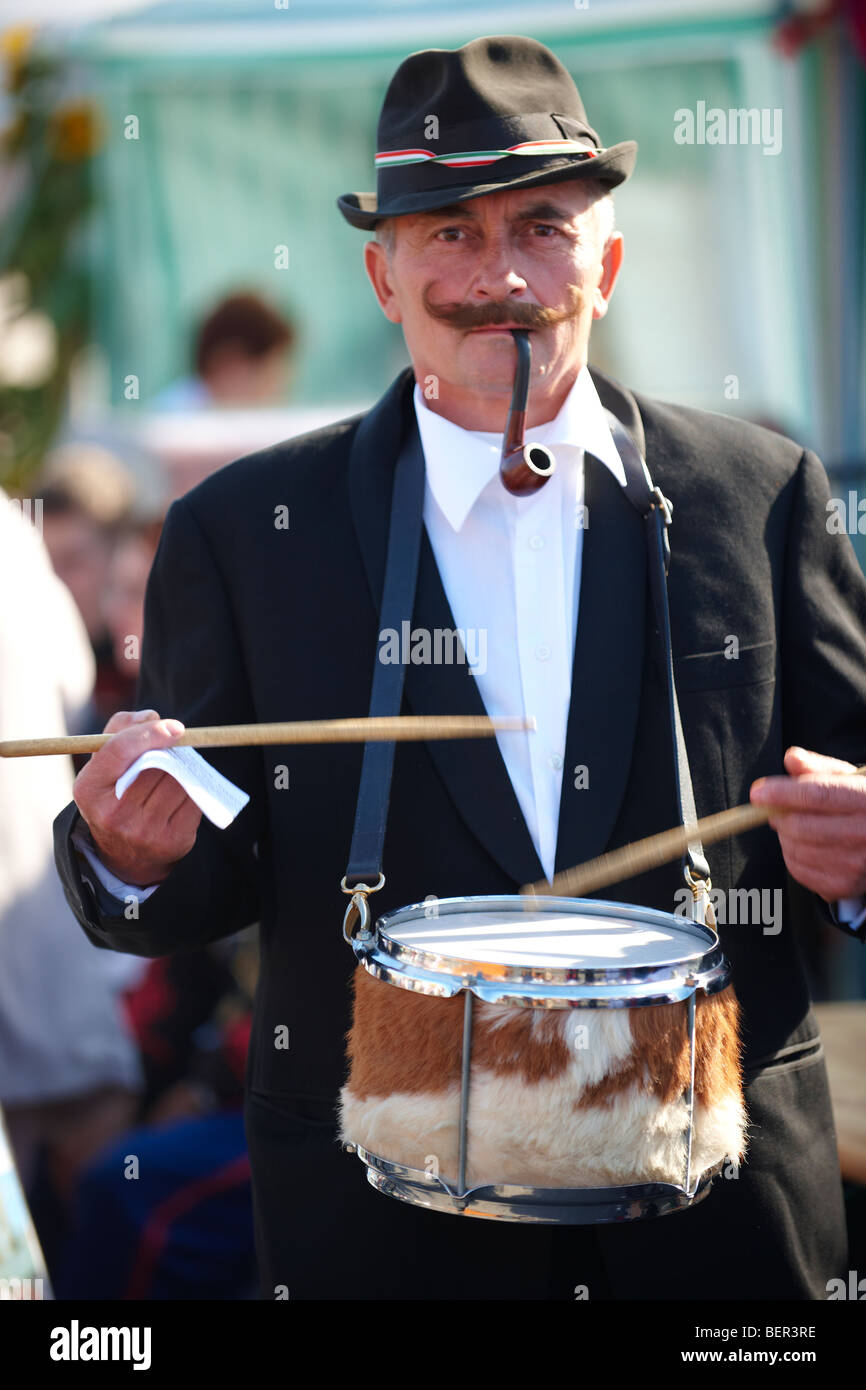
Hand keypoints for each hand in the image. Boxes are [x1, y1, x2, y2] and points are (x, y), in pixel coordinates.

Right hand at [72, 709, 202, 886]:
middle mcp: (113, 814)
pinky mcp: (173, 841)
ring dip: (185, 769)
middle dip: (171, 751)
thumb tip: (151, 717)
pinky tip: (184, 790)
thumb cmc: (115, 793)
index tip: (176, 727)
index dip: (150, 733)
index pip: (119, 750)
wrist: (125, 854)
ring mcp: (144, 832)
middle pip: (156, 764)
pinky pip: (194, 800)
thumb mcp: (104, 762)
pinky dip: (194, 789)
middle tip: (178, 746)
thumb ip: (121, 728)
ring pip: (179, 781)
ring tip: (178, 769)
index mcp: (88, 789)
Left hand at [750, 746, 865, 901]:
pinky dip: (791, 857)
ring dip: (784, 837)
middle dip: (779, 816)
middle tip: (777, 810)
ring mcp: (855, 864)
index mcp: (865, 799)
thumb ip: (819, 768)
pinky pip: (799, 871)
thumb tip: (792, 758)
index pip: (817, 795)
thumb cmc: (863, 805)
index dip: (782, 793)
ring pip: (796, 850)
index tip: (758, 793)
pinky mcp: (844, 886)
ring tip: (795, 827)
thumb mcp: (850, 780)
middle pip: (801, 826)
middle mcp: (864, 833)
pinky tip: (803, 846)